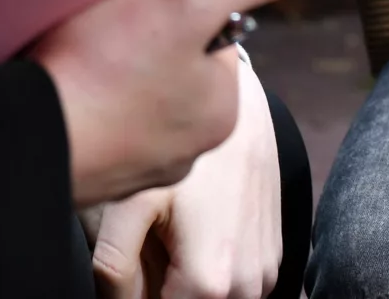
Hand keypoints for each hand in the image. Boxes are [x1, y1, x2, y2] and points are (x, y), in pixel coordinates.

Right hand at [36, 0, 321, 207]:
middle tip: (106, 18)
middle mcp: (188, 149)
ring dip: (111, 72)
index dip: (182, 3)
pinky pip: (97, 123)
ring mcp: (136, 166)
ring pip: (133, 97)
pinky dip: (84, 103)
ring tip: (79, 50)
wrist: (23, 138)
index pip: (215, 37)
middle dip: (144, 40)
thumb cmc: (103, 69)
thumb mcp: (183, 2)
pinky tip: (63, 84)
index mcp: (220, 110)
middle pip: (173, 68)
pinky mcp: (91, 172)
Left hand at [82, 56, 284, 298]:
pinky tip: (196, 223)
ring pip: (211, 295)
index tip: (128, 256)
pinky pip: (235, 280)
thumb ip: (114, 266)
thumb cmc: (186, 150)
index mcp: (209, 283)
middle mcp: (247, 288)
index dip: (130, 293)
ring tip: (172, 226)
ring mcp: (266, 273)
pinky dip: (211, 263)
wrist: (242, 108)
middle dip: (159, 282)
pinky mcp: (274, 256)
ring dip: (185, 275)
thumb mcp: (130, 202)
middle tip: (148, 236)